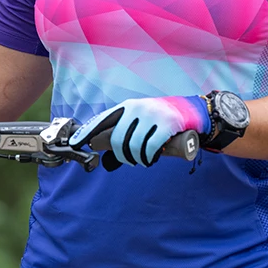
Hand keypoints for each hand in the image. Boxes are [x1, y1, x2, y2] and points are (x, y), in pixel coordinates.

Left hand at [68, 95, 209, 166]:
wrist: (192, 110)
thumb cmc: (161, 117)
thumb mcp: (141, 115)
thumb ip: (126, 127)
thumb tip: (105, 149)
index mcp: (128, 106)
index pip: (102, 119)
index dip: (87, 132)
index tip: (75, 143)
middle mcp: (137, 108)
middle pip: (118, 139)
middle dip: (121, 156)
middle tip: (128, 161)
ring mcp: (152, 115)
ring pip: (134, 146)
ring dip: (136, 159)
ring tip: (142, 160)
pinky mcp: (167, 124)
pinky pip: (150, 147)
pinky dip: (147, 158)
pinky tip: (149, 159)